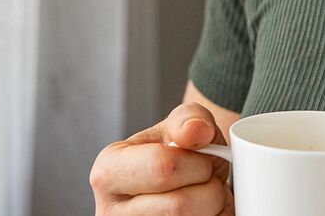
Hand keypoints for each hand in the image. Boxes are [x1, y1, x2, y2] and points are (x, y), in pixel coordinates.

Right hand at [90, 101, 233, 213]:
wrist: (180, 188)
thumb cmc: (178, 158)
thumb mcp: (179, 129)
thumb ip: (189, 119)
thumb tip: (196, 130)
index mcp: (109, 171)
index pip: (162, 167)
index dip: (197, 163)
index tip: (202, 160)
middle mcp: (111, 212)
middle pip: (179, 207)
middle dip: (210, 189)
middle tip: (208, 181)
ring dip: (215, 211)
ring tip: (205, 198)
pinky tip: (204, 214)